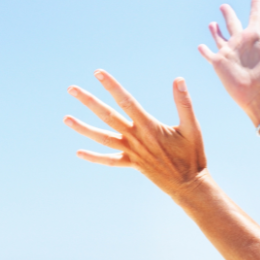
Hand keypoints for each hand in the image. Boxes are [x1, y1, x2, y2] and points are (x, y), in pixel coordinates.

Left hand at [64, 71, 206, 198]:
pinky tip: (79, 152)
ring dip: (84, 128)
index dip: (112, 86)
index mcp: (149, 127)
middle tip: (71, 89)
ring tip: (66, 118)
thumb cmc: (193, 156)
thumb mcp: (192, 128)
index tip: (98, 73)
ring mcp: (132, 152)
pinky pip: (110, 161)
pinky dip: (95, 157)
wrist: (189, 186)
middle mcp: (136, 139)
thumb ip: (184, 103)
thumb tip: (179, 79)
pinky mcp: (133, 164)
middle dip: (89, 101)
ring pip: (103, 138)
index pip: (126, 101)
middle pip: (107, 116)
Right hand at [197, 0, 259, 124]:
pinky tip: (201, 46)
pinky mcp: (219, 64)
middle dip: (228, 14)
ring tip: (213, 24)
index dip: (256, 5)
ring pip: (220, 38)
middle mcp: (242, 43)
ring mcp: (230, 53)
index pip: (256, 16)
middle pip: (234, 24)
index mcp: (256, 38)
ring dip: (216, 31)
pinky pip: (209, 55)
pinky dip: (205, 51)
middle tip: (224, 6)